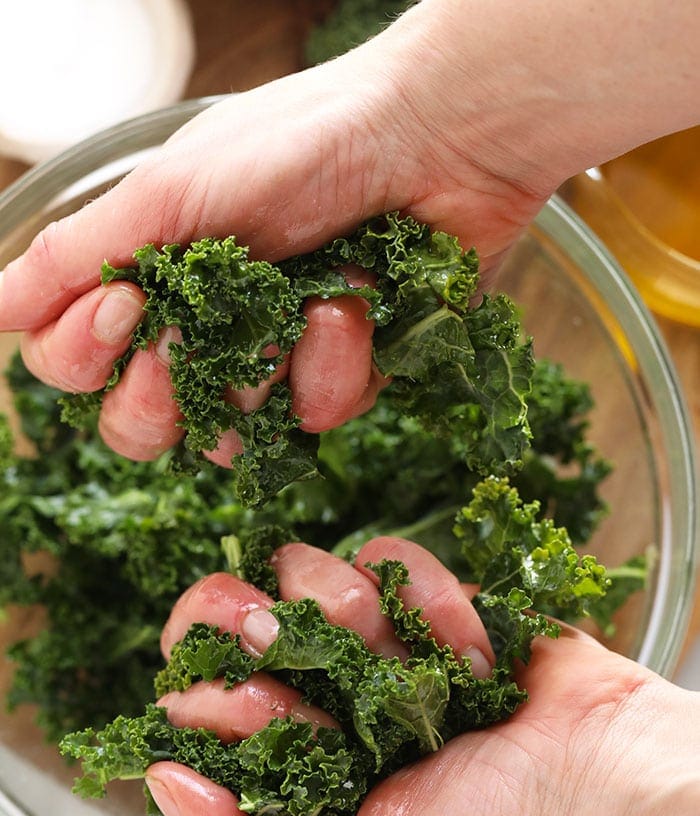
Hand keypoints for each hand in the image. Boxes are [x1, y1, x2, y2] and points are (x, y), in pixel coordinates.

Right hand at [0, 4, 552, 464]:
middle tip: (183, 344)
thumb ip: (82, 256)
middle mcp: (201, 328)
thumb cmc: (303, 144)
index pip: (72, 363)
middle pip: (139, 425)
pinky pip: (313, 418)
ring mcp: (272, 360)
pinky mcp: (340, 378)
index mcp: (148, 277)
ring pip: (229, 437)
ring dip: (263, 368)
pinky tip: (354, 308)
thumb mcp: (174, 191)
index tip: (126, 303)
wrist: (436, 139)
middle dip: (158, 395)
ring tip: (308, 298)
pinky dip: (333, 366)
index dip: (84, 354)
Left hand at [144, 536, 699, 815]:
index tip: (262, 711)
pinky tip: (470, 654)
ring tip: (415, 677)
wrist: (587, 777)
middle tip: (286, 649)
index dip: (206, 693)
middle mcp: (310, 687)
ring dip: (351, 619)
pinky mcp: (414, 588)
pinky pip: (383, 555)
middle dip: (242, 621)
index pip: (187, 697)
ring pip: (295, 569)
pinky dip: (429, 600)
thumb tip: (166, 776)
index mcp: (280, 756)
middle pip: (216, 610)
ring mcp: (361, 632)